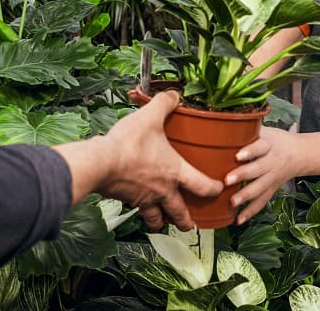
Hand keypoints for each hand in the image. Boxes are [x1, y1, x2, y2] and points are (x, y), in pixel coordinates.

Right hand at [99, 91, 222, 230]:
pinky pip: (135, 210)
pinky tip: (134, 204)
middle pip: (179, 213)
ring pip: (156, 218)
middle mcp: (162, 190)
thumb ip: (164, 104)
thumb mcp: (150, 117)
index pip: (202, 186)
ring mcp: (143, 198)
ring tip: (161, 222)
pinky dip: (137, 210)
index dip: (213, 189)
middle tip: (189, 224)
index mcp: (175, 172)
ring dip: (160, 221)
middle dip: (186, 221)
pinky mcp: (125, 199)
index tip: (218, 189)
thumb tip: (174, 95)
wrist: (101, 163)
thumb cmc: (129, 145)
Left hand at [225, 126, 297, 223]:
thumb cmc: (274, 139)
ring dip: (246, 196)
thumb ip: (245, 129)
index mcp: (269, 144)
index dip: (249, 151)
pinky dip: (251, 212)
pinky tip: (239, 220)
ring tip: (232, 202)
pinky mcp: (272, 189)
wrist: (300, 154)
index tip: (237, 156)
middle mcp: (272, 162)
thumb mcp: (263, 130)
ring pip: (260, 188)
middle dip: (242, 175)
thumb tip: (218, 122)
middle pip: (258, 169)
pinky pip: (262, 202)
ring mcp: (273, 177)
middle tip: (227, 180)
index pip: (260, 147)